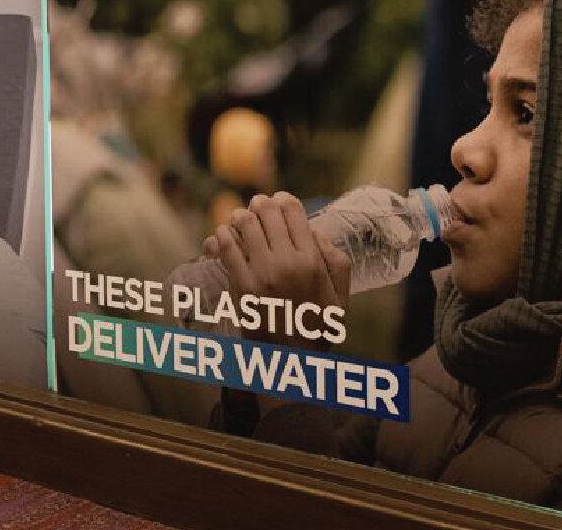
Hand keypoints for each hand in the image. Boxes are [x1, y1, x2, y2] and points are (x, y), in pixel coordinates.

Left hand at [203, 191, 350, 348]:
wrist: (291, 361)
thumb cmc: (317, 328)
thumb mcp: (341, 296)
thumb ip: (337, 260)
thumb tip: (315, 232)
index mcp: (312, 260)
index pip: (293, 212)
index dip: (284, 200)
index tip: (279, 200)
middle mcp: (288, 262)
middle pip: (267, 212)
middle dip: (259, 204)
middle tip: (256, 207)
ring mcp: (263, 274)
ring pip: (244, 225)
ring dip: (239, 218)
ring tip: (239, 221)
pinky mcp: (242, 287)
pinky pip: (226, 249)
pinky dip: (220, 237)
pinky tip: (221, 237)